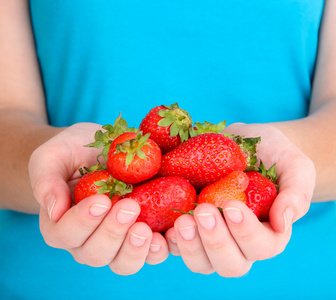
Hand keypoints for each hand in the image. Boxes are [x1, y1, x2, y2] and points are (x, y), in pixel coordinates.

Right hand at [29, 123, 168, 274]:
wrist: (98, 150)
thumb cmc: (72, 152)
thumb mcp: (52, 157)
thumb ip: (46, 181)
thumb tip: (53, 210)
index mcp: (60, 225)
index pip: (66, 233)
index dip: (83, 221)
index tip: (101, 200)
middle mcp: (87, 240)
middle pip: (96, 253)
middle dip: (113, 233)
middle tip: (130, 208)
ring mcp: (116, 240)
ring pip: (123, 262)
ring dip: (136, 250)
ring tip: (148, 231)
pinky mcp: (141, 234)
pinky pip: (150, 253)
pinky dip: (161, 248)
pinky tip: (170, 232)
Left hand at [165, 123, 314, 276]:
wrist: (244, 143)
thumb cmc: (273, 154)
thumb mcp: (294, 165)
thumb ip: (296, 194)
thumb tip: (283, 224)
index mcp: (268, 233)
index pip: (261, 246)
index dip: (246, 233)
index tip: (232, 206)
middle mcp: (239, 243)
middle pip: (229, 263)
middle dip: (216, 241)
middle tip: (204, 211)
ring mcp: (211, 238)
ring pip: (201, 262)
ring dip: (190, 246)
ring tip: (182, 220)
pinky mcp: (190, 227)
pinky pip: (177, 246)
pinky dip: (170, 241)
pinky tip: (165, 225)